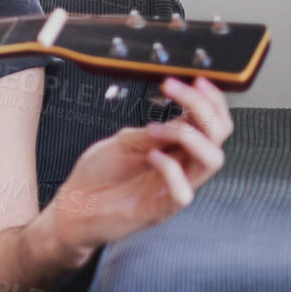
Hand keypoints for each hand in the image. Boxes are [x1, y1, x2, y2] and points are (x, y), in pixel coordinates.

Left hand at [47, 75, 234, 255]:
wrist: (72, 208)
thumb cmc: (96, 176)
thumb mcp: (124, 142)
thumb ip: (153, 131)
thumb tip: (182, 115)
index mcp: (174, 151)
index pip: (210, 124)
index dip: (210, 101)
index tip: (196, 81)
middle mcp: (181, 168)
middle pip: (218, 137)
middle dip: (203, 108)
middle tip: (175, 90)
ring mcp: (173, 189)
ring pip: (210, 161)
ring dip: (188, 135)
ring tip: (154, 128)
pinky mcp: (160, 210)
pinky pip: (183, 192)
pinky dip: (170, 169)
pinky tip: (151, 157)